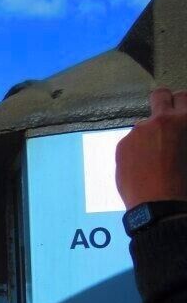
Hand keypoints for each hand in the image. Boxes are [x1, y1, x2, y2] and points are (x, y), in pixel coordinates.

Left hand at [115, 88, 186, 209]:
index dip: (181, 105)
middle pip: (159, 95)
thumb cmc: (184, 183)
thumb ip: (184, 133)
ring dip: (149, 133)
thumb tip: (180, 132)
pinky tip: (142, 167)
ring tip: (155, 157)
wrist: (159, 206)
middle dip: (163, 102)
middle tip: (166, 119)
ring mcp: (137, 132)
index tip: (180, 113)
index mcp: (184, 121)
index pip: (182, 96)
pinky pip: (131, 141)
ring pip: (144, 124)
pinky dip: (137, 149)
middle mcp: (159, 121)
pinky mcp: (122, 146)